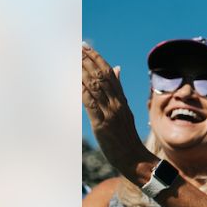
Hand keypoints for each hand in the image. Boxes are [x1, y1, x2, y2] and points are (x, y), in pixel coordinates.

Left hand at [82, 44, 156, 176]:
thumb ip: (118, 90)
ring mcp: (110, 114)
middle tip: (75, 47)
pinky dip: (82, 91)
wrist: (135, 158)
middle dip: (87, 60)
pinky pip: (90, 104)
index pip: (109, 73)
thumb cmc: (126, 137)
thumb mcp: (125, 111)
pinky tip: (74, 81)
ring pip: (95, 87)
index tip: (85, 47)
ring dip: (82, 71)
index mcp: (122, 100)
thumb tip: (117, 69)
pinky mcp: (102, 124)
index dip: (96, 59)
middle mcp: (117, 104)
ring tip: (71, 58)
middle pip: (101, 77)